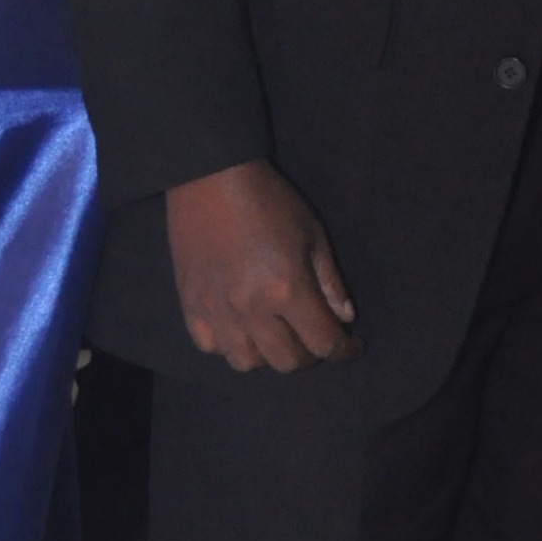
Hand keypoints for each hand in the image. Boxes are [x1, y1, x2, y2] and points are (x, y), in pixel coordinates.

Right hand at [165, 159, 359, 370]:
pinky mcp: (190, 305)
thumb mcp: (313, 235)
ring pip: (246, 362)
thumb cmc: (269, 201)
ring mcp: (216, 311)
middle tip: (314, 335)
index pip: (323, 343)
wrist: (210, 178)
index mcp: (287, 289)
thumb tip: (344, 318)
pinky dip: (230, 345)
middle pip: (286, 362)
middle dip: (309, 355)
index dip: (343, 350)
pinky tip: (241, 327)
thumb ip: (330, 282)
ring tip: (276, 333)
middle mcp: (251, 309)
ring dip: (268, 355)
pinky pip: (211, 347)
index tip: (351, 346)